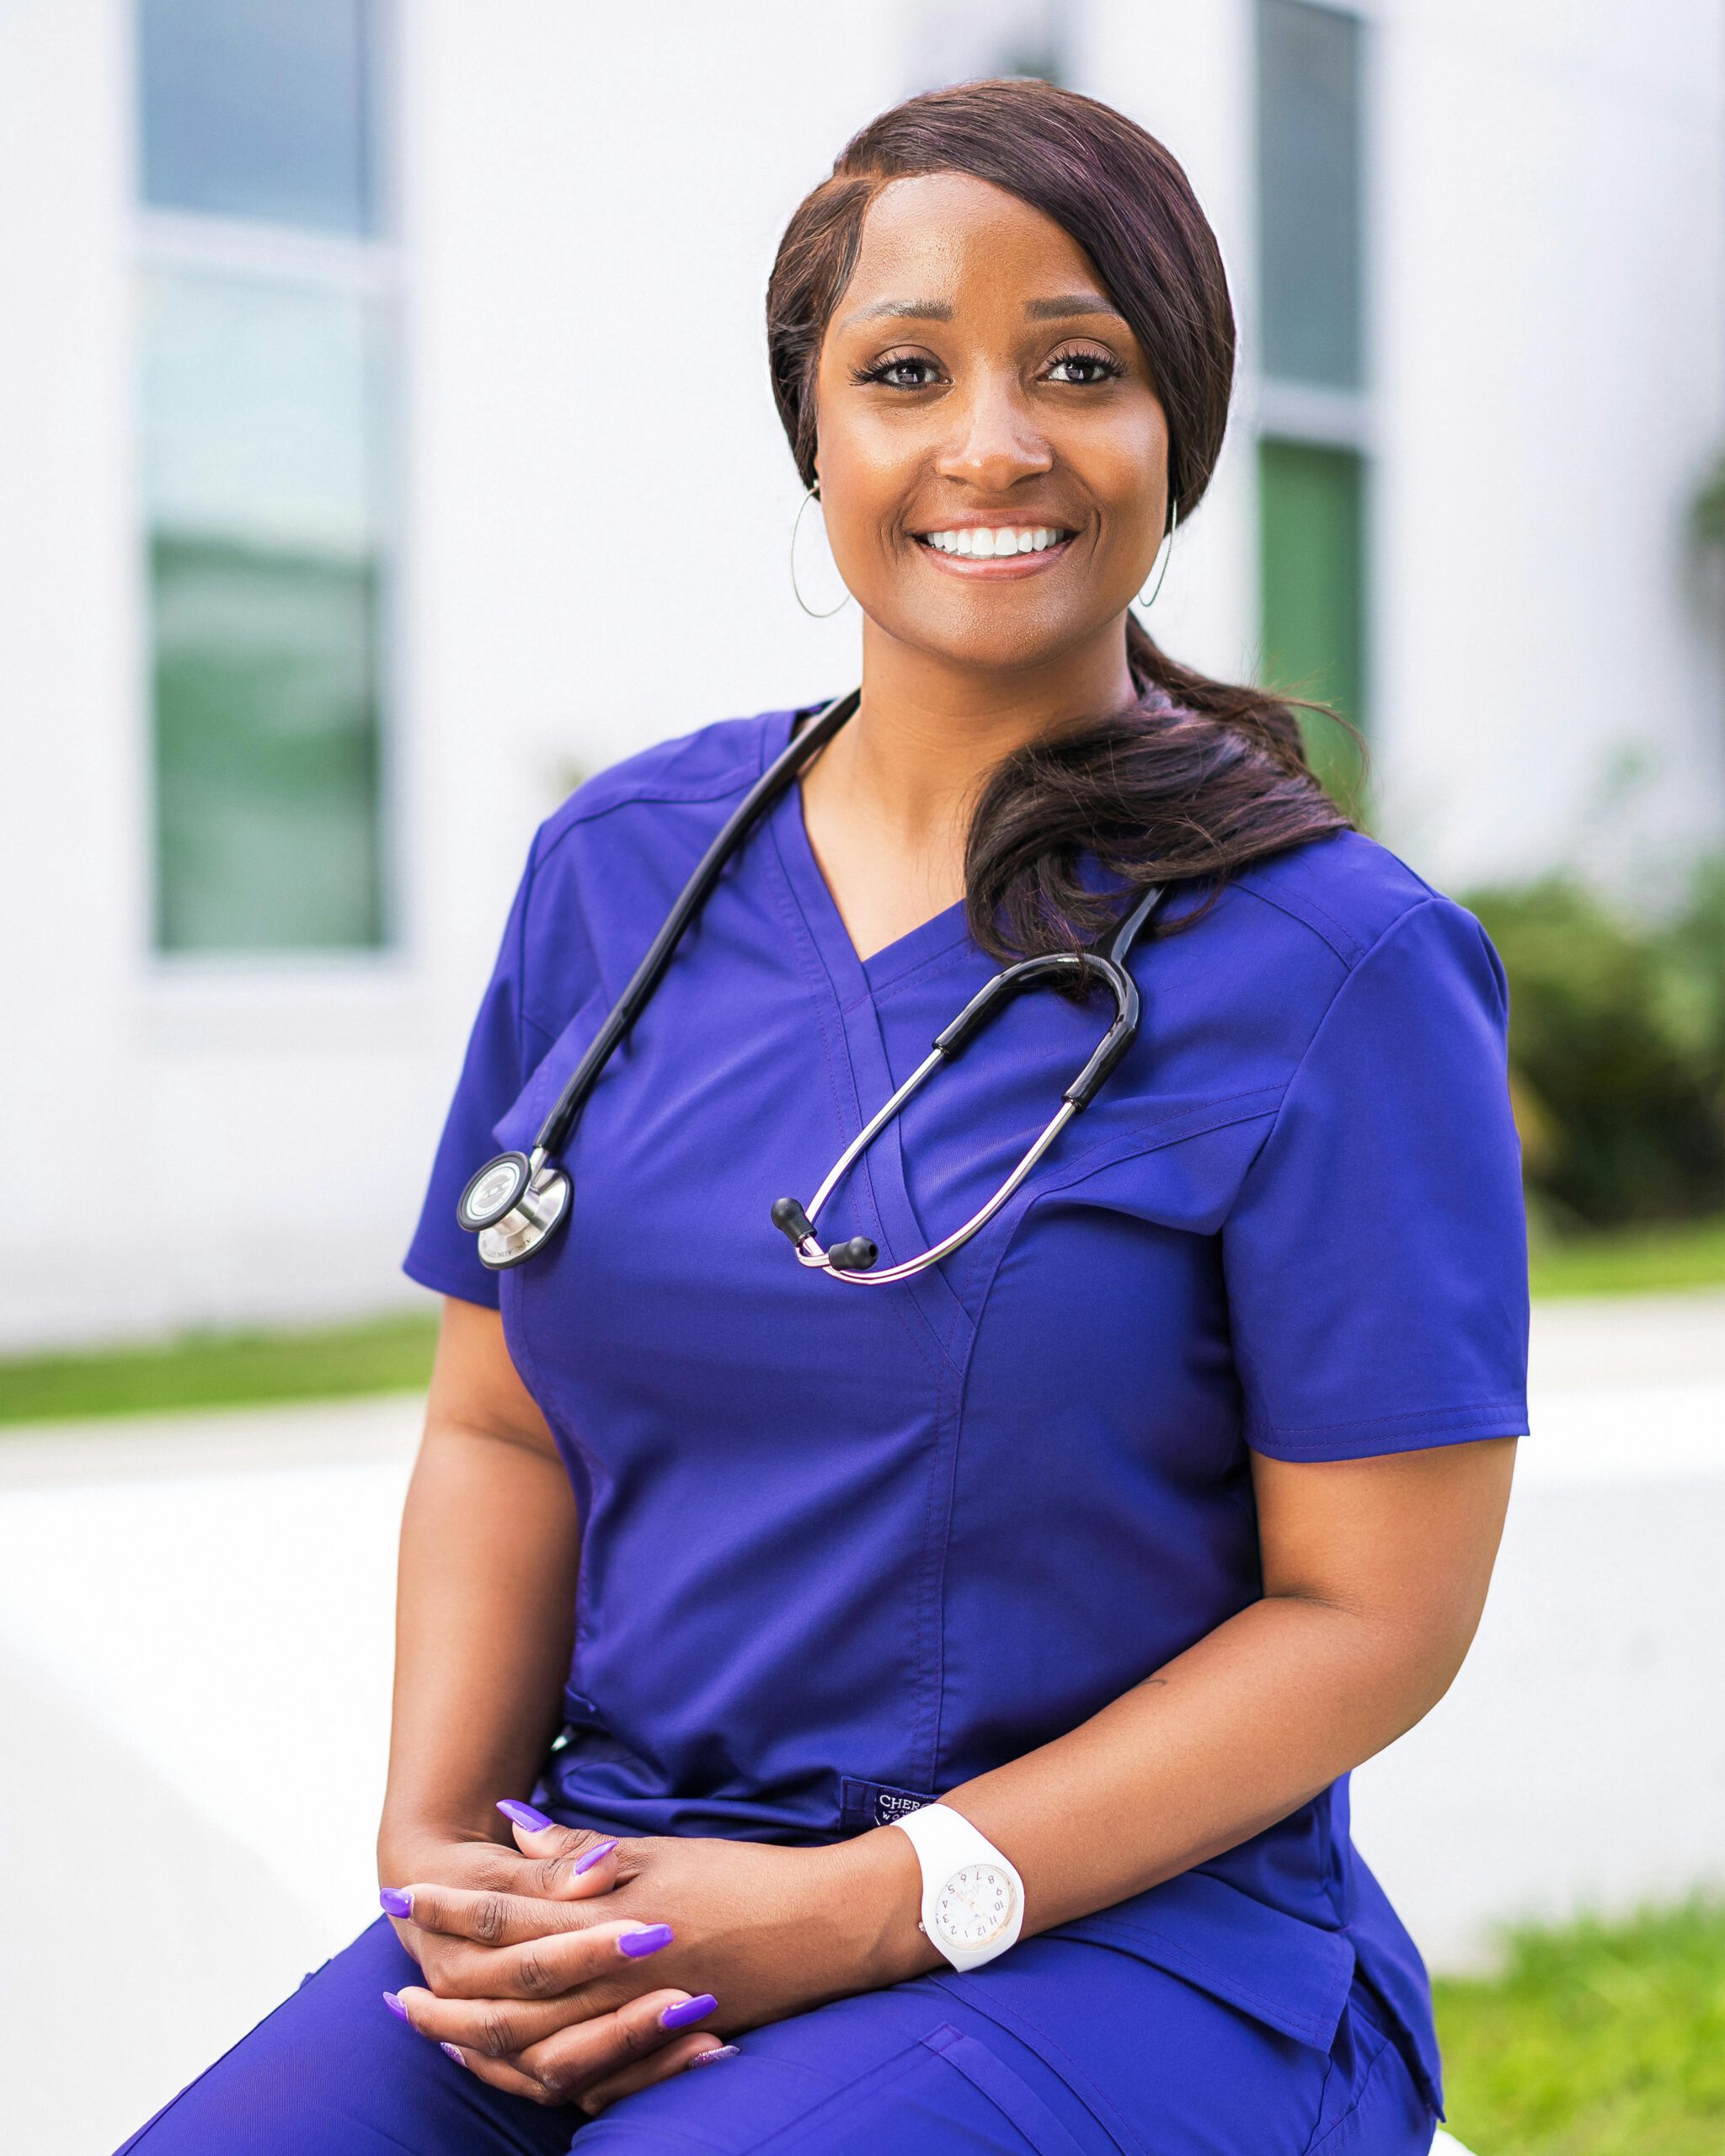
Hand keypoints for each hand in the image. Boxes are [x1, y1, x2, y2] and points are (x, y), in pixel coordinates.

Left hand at [389, 1811, 930, 2112]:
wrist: (825, 1925)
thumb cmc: (743, 1876)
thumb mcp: (661, 1850)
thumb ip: (583, 1850)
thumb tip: (513, 1827)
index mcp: (611, 1916)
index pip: (507, 1916)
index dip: (449, 1909)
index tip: (401, 1897)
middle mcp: (616, 1976)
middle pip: (506, 2000)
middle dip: (444, 1999)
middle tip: (394, 2000)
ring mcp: (639, 2021)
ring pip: (537, 2052)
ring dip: (481, 2050)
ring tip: (439, 2043)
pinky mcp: (664, 2048)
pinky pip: (589, 2081)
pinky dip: (544, 2081)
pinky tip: (517, 2075)